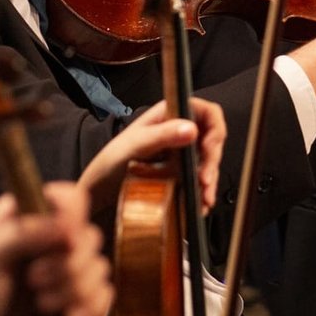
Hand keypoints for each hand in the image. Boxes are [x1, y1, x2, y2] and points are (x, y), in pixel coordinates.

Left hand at [0, 184, 113, 315]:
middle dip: (66, 266)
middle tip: (33, 280)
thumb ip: (21, 234)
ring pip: (99, 268)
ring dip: (72, 291)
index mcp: (30, 214)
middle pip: (90, 237)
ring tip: (41, 304)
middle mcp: (52, 236)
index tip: (63, 241)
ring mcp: (67, 268)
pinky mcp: (77, 297)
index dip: (74, 218)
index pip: (71, 198)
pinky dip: (88, 308)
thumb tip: (65, 225)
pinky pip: (103, 295)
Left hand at [79, 97, 226, 214]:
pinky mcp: (180, 173)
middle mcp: (179, 131)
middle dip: (212, 161)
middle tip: (205, 181)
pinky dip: (203, 192)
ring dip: (210, 179)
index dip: (214, 128)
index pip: (206, 112)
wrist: (100, 189)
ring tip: (204, 198)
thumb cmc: (112, 160)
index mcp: (170, 114)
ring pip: (208, 162)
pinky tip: (200, 203)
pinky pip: (199, 179)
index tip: (209, 148)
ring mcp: (181, 153)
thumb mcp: (136, 145)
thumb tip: (191, 129)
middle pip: (212, 140)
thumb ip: (162, 135)